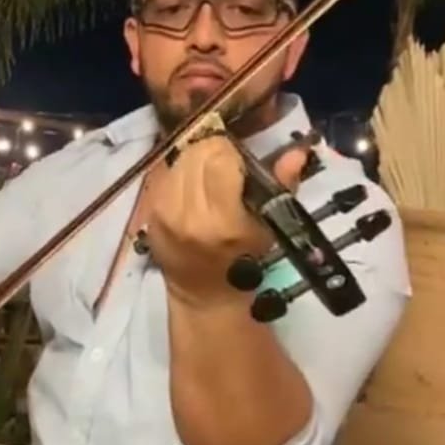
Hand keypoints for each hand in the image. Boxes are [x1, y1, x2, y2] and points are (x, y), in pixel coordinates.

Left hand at [147, 135, 307, 307]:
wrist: (205, 293)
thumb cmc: (245, 261)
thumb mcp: (269, 226)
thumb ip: (282, 184)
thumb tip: (297, 152)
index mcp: (222, 221)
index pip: (220, 158)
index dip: (232, 154)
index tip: (240, 166)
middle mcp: (187, 215)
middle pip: (197, 153)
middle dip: (214, 154)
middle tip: (226, 172)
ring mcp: (163, 214)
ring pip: (179, 160)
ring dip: (196, 163)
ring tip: (208, 182)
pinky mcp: (147, 214)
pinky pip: (165, 175)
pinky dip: (180, 175)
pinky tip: (191, 192)